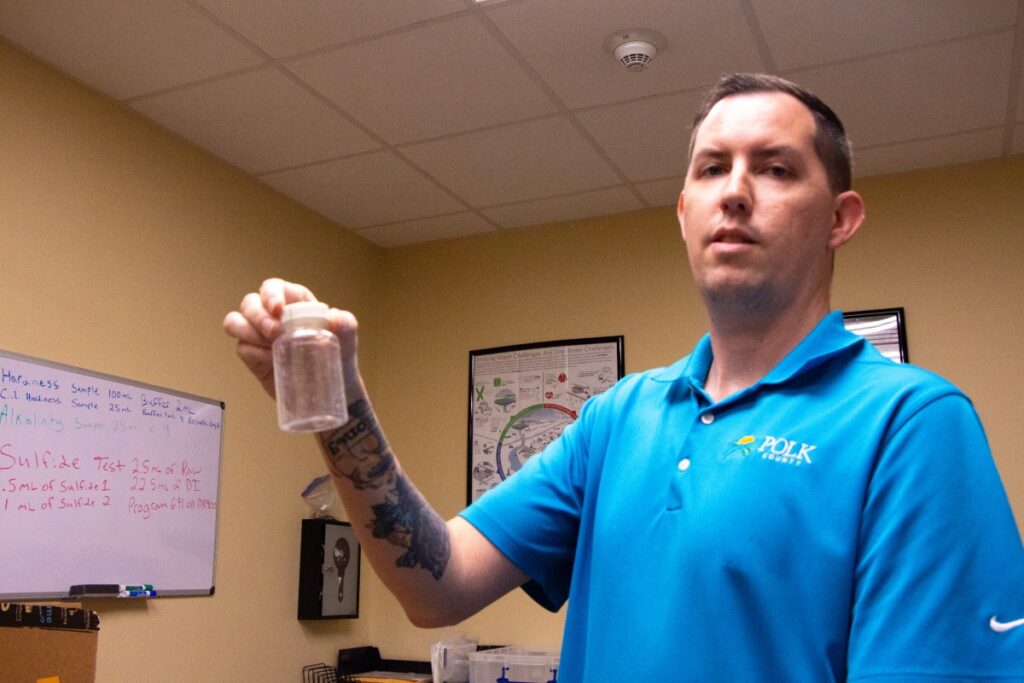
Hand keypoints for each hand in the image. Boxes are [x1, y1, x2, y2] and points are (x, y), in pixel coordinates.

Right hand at [223, 278, 359, 398]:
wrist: (334, 388)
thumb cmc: (340, 355)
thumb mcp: (348, 336)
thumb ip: (346, 324)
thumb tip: (336, 318)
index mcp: (294, 302)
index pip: (273, 288)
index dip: (270, 294)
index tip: (277, 309)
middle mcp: (273, 315)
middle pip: (250, 303)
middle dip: (257, 315)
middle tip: (274, 332)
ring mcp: (260, 336)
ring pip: (235, 322)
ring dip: (246, 330)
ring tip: (269, 344)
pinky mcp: (254, 356)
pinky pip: (242, 348)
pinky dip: (252, 352)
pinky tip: (270, 361)